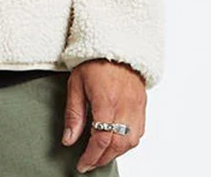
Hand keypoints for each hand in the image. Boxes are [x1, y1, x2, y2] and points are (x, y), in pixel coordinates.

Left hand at [61, 59, 146, 173]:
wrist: (115, 46)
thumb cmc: (93, 63)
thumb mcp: (75, 85)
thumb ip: (73, 114)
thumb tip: (68, 140)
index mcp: (106, 100)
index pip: (101, 138)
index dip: (91, 156)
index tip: (82, 165)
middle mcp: (125, 106)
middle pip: (117, 144)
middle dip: (102, 159)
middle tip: (88, 164)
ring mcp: (136, 107)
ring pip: (130, 142)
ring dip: (115, 153)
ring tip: (100, 156)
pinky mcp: (142, 106)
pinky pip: (138, 133)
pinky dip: (127, 143)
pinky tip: (115, 143)